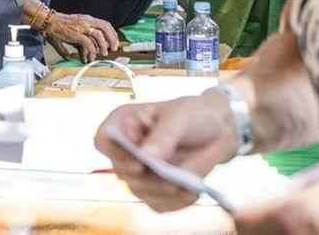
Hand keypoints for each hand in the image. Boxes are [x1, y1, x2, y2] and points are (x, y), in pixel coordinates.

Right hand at [44, 12, 118, 62]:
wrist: (48, 21)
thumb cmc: (56, 26)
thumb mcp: (70, 31)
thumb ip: (73, 43)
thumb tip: (68, 56)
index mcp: (87, 19)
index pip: (104, 24)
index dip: (112, 33)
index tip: (114, 41)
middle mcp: (86, 21)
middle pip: (105, 27)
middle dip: (112, 38)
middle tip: (114, 47)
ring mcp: (81, 27)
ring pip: (99, 34)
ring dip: (104, 44)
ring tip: (105, 53)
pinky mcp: (76, 34)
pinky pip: (88, 42)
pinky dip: (93, 49)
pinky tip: (93, 53)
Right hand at [93, 92, 236, 211]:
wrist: (215, 130)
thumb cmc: (193, 115)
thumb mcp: (180, 117)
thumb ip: (163, 136)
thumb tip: (146, 157)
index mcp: (123, 123)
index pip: (103, 141)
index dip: (115, 152)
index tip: (139, 161)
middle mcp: (125, 150)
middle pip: (122, 172)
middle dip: (148, 176)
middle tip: (173, 176)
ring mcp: (137, 173)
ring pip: (140, 191)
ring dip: (164, 190)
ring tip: (187, 183)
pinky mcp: (153, 191)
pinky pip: (158, 204)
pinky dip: (175, 201)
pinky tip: (191, 190)